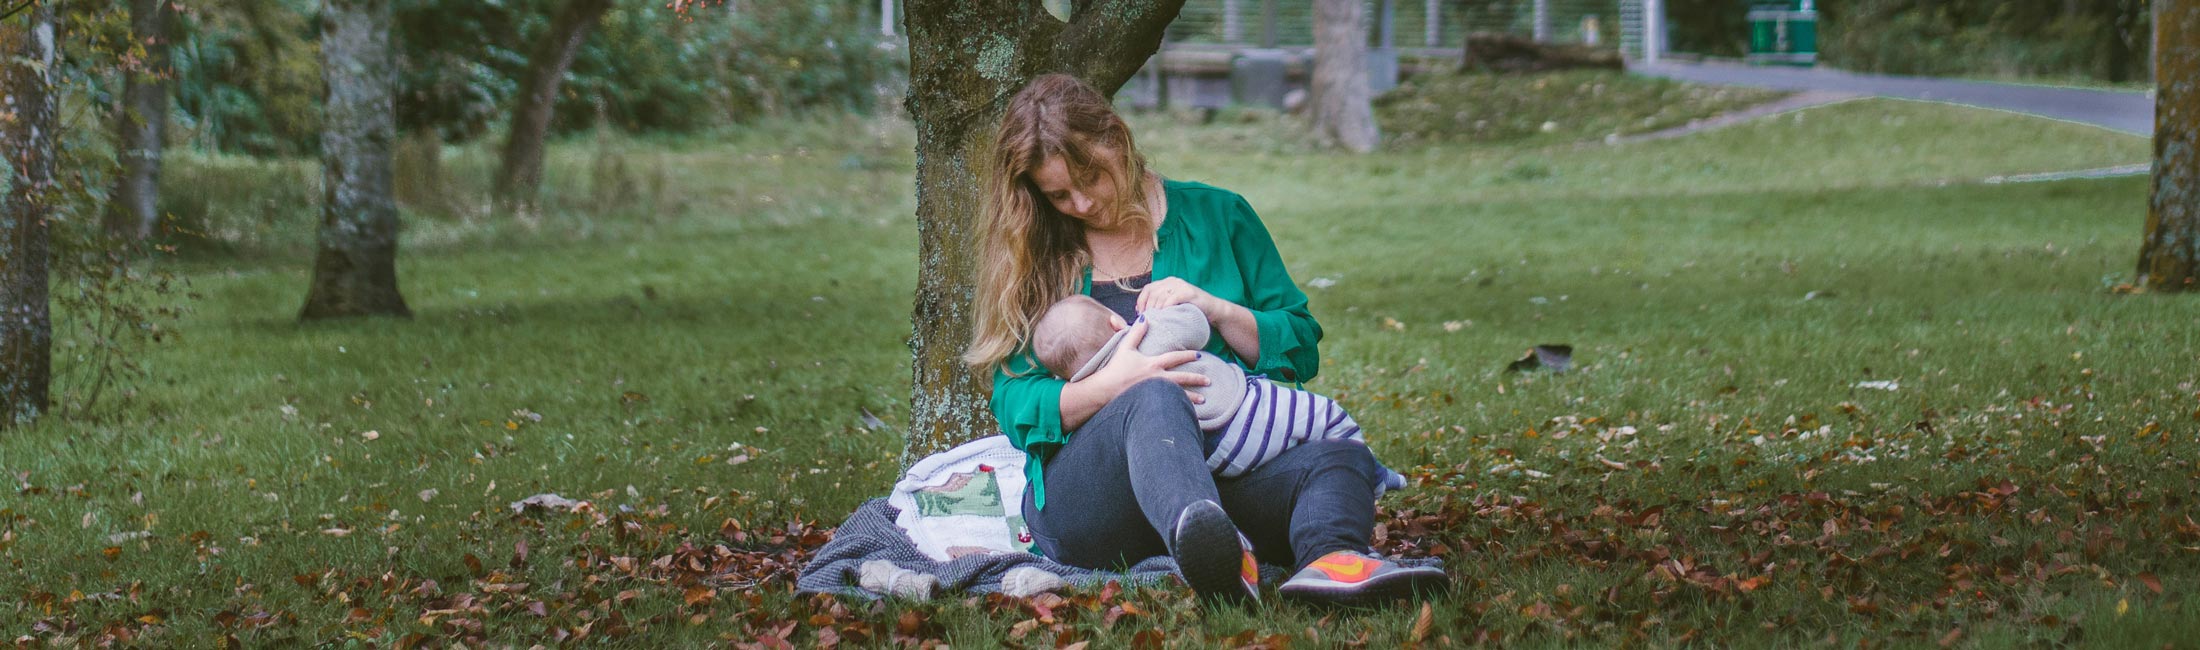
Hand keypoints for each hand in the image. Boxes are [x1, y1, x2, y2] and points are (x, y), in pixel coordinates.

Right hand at [1076, 321, 1209, 403]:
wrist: (1105, 389)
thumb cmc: (1115, 369)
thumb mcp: (1125, 347)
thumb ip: (1136, 332)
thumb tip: (1145, 318)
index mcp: (1153, 364)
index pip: (1175, 358)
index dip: (1187, 355)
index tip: (1199, 355)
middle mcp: (1157, 379)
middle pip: (1182, 378)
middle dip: (1197, 379)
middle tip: (1209, 380)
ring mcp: (1155, 393)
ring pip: (1179, 395)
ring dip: (1192, 397)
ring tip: (1204, 400)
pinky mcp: (1150, 404)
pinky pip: (1170, 406)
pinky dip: (1180, 409)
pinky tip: (1188, 412)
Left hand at [1135, 277, 1221, 319]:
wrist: (1214, 311)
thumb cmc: (1192, 311)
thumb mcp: (1173, 306)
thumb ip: (1160, 305)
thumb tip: (1141, 313)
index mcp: (1168, 282)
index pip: (1148, 288)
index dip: (1141, 301)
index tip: (1139, 313)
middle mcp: (1173, 281)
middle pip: (1152, 292)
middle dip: (1147, 306)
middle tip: (1147, 319)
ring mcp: (1181, 285)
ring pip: (1161, 295)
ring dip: (1155, 308)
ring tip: (1154, 318)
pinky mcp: (1189, 292)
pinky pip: (1173, 298)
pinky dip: (1166, 306)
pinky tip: (1164, 314)